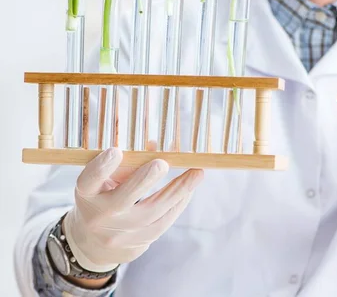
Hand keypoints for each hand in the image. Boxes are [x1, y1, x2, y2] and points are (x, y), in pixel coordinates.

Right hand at [63, 147, 202, 272]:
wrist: (94, 242)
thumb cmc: (104, 195)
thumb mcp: (106, 177)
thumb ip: (128, 160)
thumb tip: (156, 143)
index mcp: (86, 194)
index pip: (88, 181)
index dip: (101, 168)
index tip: (115, 151)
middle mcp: (98, 216)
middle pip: (121, 201)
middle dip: (143, 181)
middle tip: (161, 164)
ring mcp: (117, 235)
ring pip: (151, 212)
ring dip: (177, 191)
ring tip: (197, 173)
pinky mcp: (135, 245)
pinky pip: (162, 223)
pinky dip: (178, 204)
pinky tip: (189, 189)